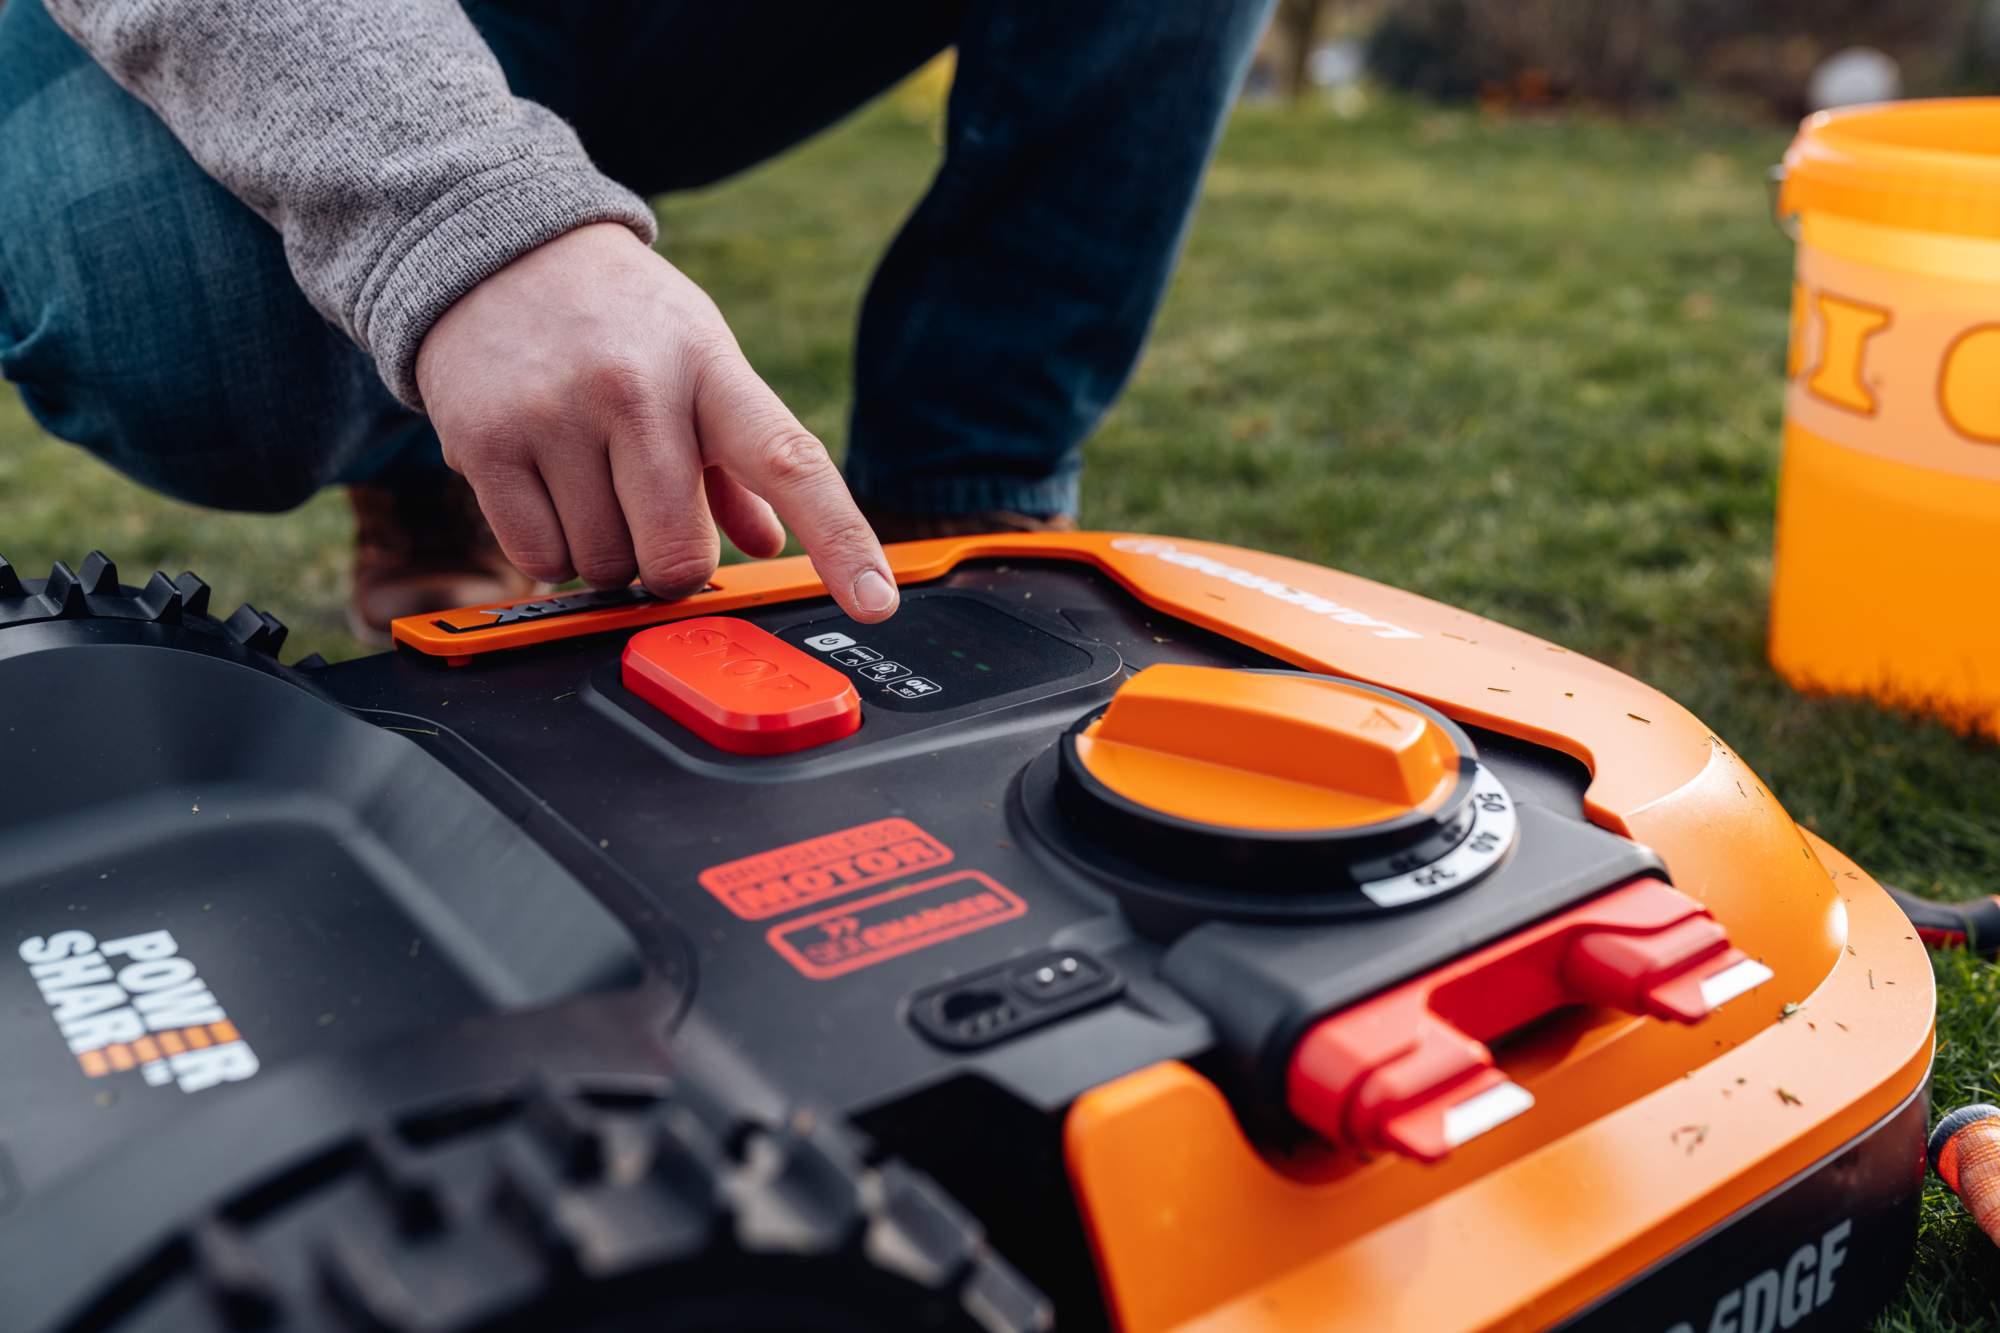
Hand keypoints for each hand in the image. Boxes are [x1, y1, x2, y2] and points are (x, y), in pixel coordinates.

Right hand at [414, 223, 898, 621]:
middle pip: (679, 552)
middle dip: (672, 566)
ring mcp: (554, 413)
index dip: (840, 539)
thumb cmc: (620, 321)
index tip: (876, 599)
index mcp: (709, 367)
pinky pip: (538, 557)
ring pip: (604, 564)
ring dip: (605, 556)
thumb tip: (770, 542)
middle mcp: (635, 387)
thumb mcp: (697, 362)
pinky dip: (549, 552)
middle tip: (653, 525)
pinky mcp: (484, 440)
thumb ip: (738, 463)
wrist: (496, 247)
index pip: (789, 462)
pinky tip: (547, 494)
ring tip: (589, 484)